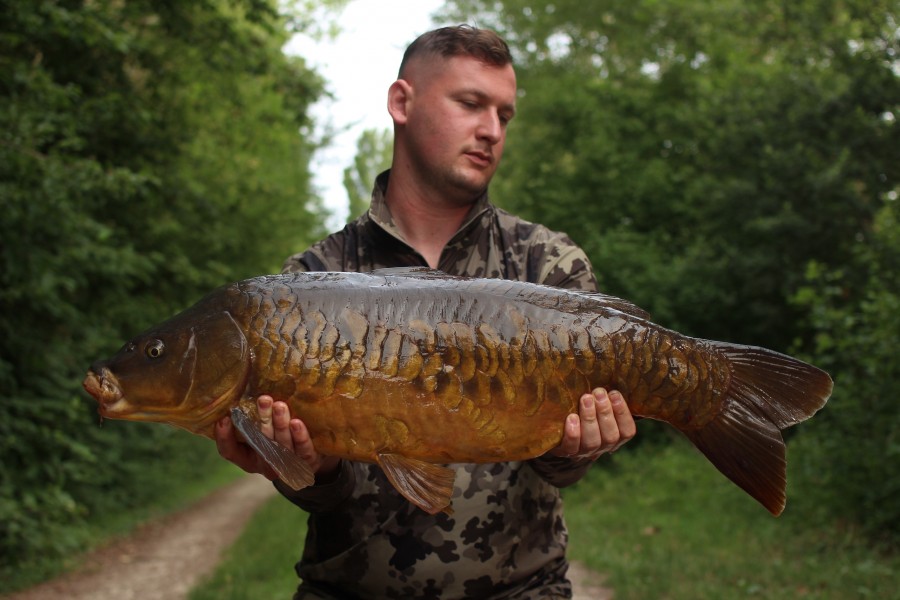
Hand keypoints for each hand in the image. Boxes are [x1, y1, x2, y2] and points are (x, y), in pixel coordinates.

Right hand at [214, 395, 339, 481]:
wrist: (312, 457)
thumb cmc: (280, 439)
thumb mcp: (261, 432)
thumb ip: (251, 420)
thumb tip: (239, 396)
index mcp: (249, 458)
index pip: (230, 452)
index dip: (224, 437)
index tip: (224, 417)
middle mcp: (266, 465)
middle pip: (261, 444)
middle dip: (262, 421)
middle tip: (263, 399)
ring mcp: (288, 466)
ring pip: (282, 445)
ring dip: (280, 424)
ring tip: (280, 406)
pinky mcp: (308, 462)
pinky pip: (303, 450)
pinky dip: (300, 436)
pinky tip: (296, 423)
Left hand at [549, 388, 635, 459]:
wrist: (557, 433)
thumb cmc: (583, 412)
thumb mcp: (597, 406)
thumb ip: (604, 398)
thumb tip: (610, 371)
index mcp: (615, 436)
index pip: (627, 431)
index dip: (623, 413)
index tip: (614, 393)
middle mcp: (602, 447)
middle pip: (610, 436)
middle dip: (605, 412)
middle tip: (598, 392)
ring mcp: (584, 451)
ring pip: (592, 441)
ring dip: (590, 418)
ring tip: (585, 398)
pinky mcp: (565, 452)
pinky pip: (571, 447)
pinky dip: (573, 433)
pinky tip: (571, 417)